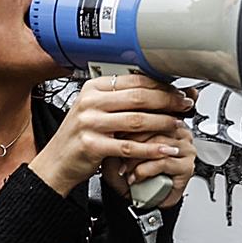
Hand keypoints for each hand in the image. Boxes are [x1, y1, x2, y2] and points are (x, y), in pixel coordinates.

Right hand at [30, 74, 193, 195]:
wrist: (57, 162)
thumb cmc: (81, 136)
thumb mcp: (97, 111)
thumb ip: (124, 101)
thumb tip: (162, 92)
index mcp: (93, 89)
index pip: (134, 80)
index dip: (161, 86)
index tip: (178, 91)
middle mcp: (90, 103)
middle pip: (139, 97)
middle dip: (168, 101)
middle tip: (185, 105)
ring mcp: (90, 124)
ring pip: (137, 120)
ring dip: (164, 123)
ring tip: (178, 125)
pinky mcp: (93, 146)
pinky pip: (130, 146)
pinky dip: (152, 148)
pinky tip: (167, 148)